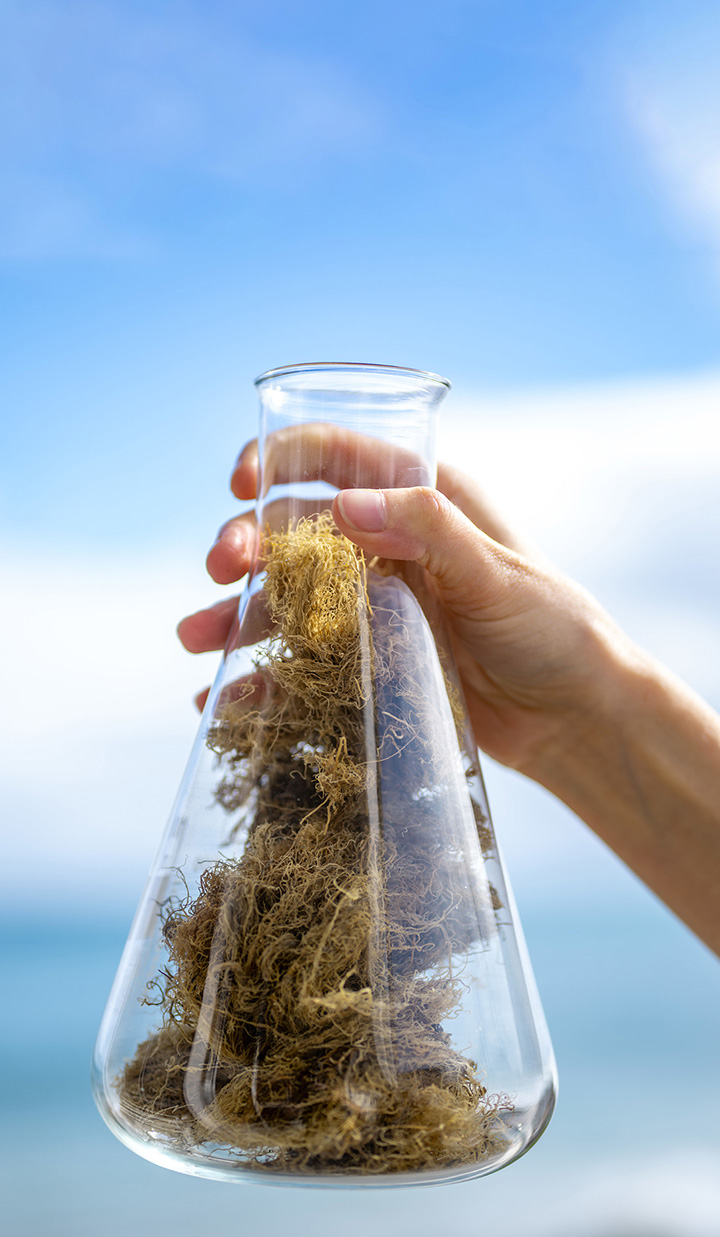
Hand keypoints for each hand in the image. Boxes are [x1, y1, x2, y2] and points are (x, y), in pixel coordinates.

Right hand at [177, 430, 627, 779]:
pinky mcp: (368, 658)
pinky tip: (223, 698)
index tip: (240, 478)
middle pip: (296, 528)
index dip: (284, 457)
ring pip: (288, 596)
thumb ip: (429, 532)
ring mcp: (374, 603)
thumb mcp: (498, 575)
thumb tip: (345, 505)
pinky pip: (301, 659)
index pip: (340, 456)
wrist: (573, 718)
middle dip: (248, 541)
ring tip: (196, 638)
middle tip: (220, 567)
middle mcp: (389, 544)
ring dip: (237, 612)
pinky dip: (261, 675)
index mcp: (423, 498)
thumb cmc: (554, 630)